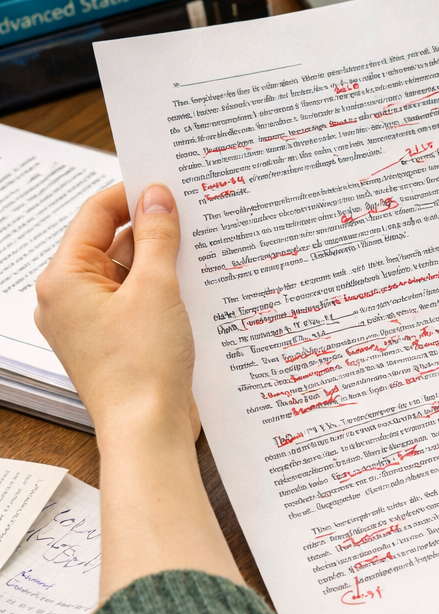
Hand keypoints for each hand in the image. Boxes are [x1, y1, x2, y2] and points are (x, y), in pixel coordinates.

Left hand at [36, 183, 242, 600]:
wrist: (148, 430)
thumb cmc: (143, 366)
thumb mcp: (157, 286)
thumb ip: (157, 235)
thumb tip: (157, 196)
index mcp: (64, 279)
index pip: (95, 214)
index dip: (133, 194)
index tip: (169, 184)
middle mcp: (68, 299)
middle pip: (110, 243)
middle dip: (152, 229)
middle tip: (193, 215)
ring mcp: (89, 322)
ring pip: (126, 272)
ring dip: (160, 260)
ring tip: (199, 250)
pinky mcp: (112, 340)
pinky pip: (134, 299)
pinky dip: (160, 288)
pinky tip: (193, 284)